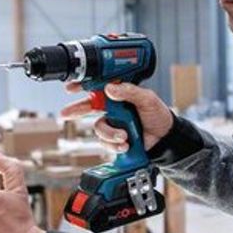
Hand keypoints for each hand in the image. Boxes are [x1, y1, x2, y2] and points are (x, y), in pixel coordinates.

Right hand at [59, 81, 173, 151]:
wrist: (166, 138)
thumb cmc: (158, 115)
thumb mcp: (147, 99)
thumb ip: (129, 92)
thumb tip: (110, 89)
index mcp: (119, 95)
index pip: (98, 88)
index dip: (83, 86)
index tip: (71, 88)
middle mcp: (113, 109)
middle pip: (89, 108)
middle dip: (76, 110)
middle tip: (66, 114)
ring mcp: (113, 125)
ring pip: (99, 129)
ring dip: (110, 134)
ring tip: (124, 137)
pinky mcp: (115, 140)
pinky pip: (106, 143)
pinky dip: (115, 145)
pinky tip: (126, 145)